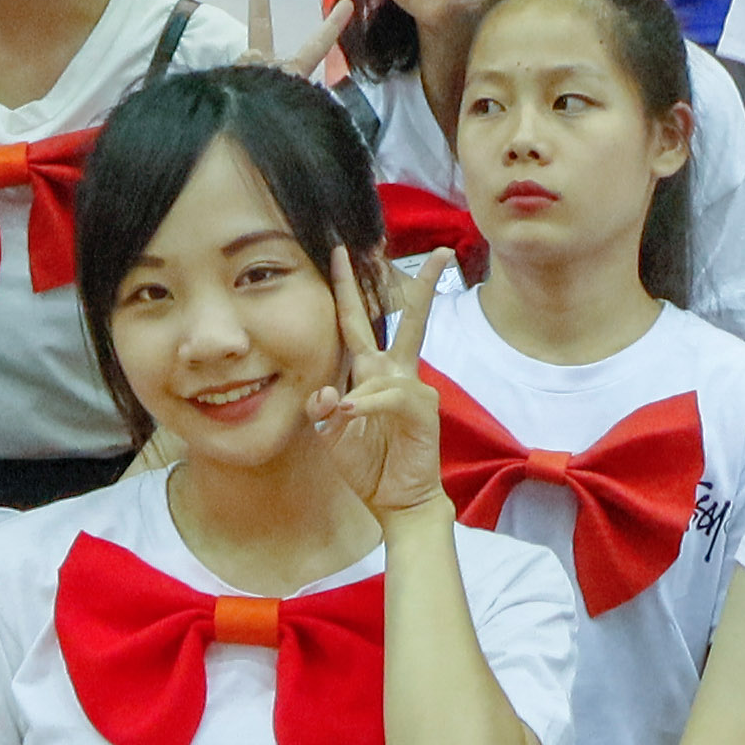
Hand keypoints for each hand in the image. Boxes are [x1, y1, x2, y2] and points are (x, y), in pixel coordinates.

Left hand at [324, 256, 448, 522]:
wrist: (398, 501)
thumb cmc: (369, 465)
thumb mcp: (332, 434)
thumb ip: (323, 410)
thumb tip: (325, 393)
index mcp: (371, 373)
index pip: (356, 323)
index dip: (346, 289)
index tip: (341, 252)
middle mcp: (394, 372)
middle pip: (396, 314)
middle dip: (388, 278)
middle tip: (381, 243)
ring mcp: (411, 387)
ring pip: (394, 353)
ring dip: (381, 359)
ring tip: (372, 374)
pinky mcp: (421, 408)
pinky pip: (389, 395)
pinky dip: (368, 404)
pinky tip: (353, 413)